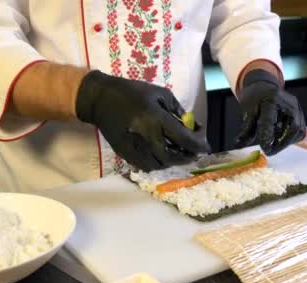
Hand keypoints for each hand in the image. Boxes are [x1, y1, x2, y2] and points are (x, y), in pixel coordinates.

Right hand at [75, 70, 209, 170]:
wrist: (100, 100)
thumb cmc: (132, 92)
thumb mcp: (160, 93)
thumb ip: (177, 110)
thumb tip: (192, 125)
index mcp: (156, 119)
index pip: (184, 139)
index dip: (199, 145)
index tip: (206, 144)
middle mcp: (147, 137)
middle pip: (174, 157)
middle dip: (188, 156)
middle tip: (194, 152)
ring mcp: (135, 148)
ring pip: (160, 165)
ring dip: (173, 161)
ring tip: (178, 153)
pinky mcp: (125, 154)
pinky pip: (146, 166)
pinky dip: (158, 164)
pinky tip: (161, 155)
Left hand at [235, 69, 305, 154]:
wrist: (263, 88)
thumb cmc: (255, 100)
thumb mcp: (247, 113)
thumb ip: (245, 131)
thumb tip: (238, 145)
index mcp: (271, 99)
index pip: (271, 119)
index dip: (268, 136)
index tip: (264, 149)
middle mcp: (288, 102)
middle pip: (293, 127)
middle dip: (281, 143)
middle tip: (269, 151)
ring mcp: (296, 107)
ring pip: (298, 130)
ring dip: (286, 142)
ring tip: (273, 145)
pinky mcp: (300, 112)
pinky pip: (300, 130)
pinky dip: (290, 139)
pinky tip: (279, 139)